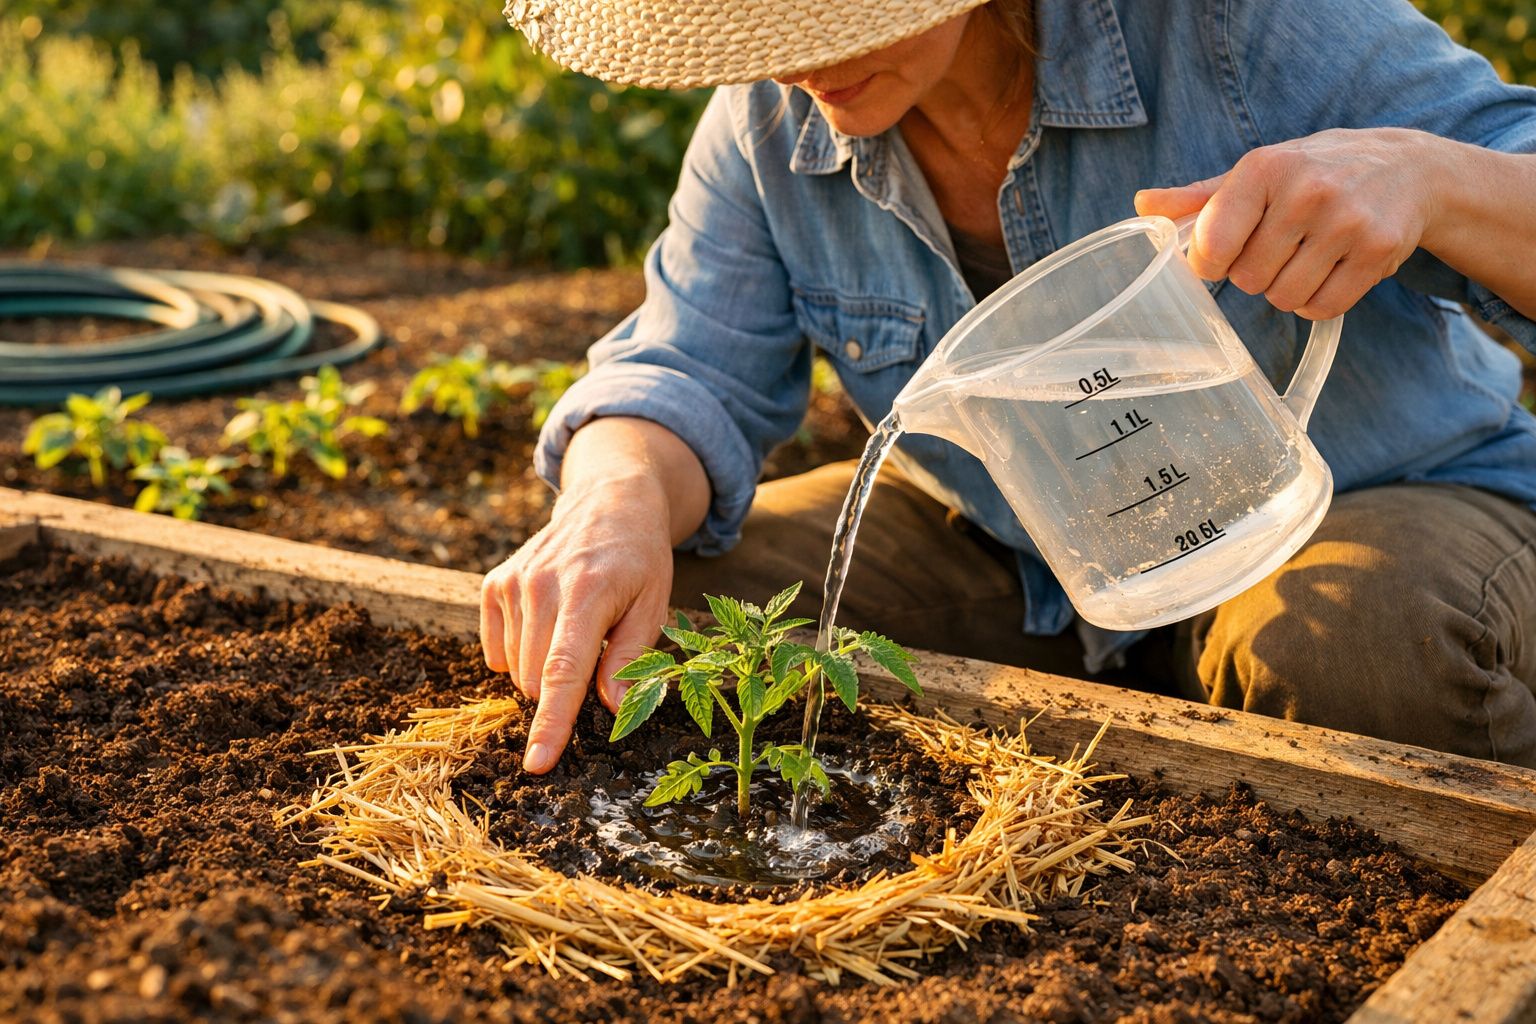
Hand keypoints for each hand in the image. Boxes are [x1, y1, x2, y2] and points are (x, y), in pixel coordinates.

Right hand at [481, 474, 674, 773]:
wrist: (609, 501)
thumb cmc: (639, 560)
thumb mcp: (654, 605)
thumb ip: (632, 658)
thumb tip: (614, 709)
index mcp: (586, 594)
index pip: (562, 673)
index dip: (550, 724)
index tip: (537, 764)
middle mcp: (541, 587)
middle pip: (536, 680)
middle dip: (564, 689)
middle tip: (597, 652)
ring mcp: (512, 583)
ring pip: (515, 670)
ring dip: (544, 669)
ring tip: (578, 627)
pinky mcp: (495, 584)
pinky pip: (495, 651)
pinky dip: (520, 654)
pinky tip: (548, 626)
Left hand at [1134, 128, 1443, 319]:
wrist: (1410, 168)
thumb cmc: (1315, 172)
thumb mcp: (1259, 173)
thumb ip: (1199, 198)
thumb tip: (1142, 205)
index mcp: (1264, 168)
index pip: (1212, 243)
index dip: (1209, 262)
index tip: (1222, 254)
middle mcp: (1307, 190)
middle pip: (1247, 279)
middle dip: (1254, 273)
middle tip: (1279, 247)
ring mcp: (1347, 221)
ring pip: (1284, 298)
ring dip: (1287, 290)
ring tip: (1306, 257)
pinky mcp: (1378, 251)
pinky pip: (1323, 308)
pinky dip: (1318, 302)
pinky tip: (1330, 271)